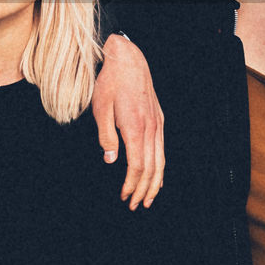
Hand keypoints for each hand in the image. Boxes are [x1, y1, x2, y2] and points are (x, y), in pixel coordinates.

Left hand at [93, 33, 164, 208]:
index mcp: (135, 128)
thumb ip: (106, 136)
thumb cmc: (111, 82)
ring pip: (161, 161)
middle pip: (152, 168)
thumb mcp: (101, 108)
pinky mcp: (159, 119)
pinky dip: (161, 166)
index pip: (137, 166)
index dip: (131, 184)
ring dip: (155, 182)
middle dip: (144, 190)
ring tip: (148, 198)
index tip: (124, 197)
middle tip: (136, 205)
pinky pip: (163, 149)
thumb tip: (111, 160)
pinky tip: (157, 175)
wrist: (129, 59)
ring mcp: (157, 124)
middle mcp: (151, 128)